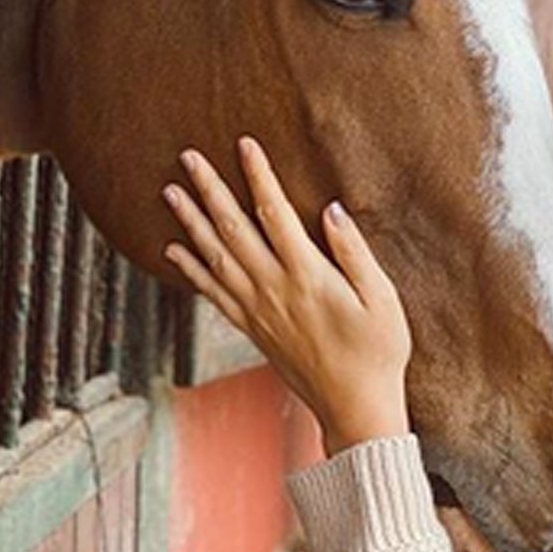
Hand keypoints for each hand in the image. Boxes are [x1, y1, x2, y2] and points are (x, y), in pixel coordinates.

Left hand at [163, 137, 411, 452]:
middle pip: (233, 229)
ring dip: (191, 222)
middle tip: (187, 157)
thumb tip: (330, 209)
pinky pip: (212, 293)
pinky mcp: (253, 329)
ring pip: (215, 258)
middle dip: (209, 190)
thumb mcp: (382, 299)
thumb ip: (354, 252)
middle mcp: (274, 289)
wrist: (355, 407)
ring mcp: (258, 311)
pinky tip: (173, 251)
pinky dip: (190, 269)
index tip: (244, 144)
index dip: (258, 176)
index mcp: (307, 276)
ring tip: (170, 192)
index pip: (275, 213)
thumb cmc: (379, 352)